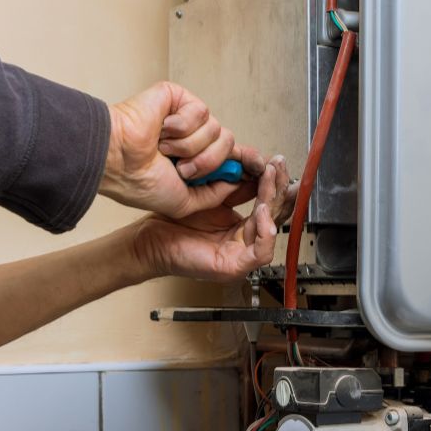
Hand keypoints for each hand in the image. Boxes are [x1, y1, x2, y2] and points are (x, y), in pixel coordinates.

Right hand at [99, 81, 265, 217]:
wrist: (119, 163)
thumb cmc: (140, 182)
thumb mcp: (185, 202)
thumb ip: (214, 195)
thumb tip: (237, 182)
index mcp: (194, 160)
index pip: (230, 155)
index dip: (246, 160)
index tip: (260, 167)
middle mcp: (192, 138)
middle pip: (228, 144)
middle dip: (208, 162)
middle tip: (181, 168)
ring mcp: (186, 117)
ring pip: (217, 130)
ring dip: (190, 147)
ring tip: (165, 149)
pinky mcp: (178, 98)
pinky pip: (201, 112)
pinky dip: (181, 126)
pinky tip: (162, 129)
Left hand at [131, 160, 292, 280]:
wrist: (150, 239)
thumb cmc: (174, 221)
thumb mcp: (211, 196)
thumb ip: (235, 186)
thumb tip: (255, 167)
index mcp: (243, 227)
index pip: (271, 205)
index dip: (276, 184)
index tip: (275, 163)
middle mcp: (246, 242)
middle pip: (276, 216)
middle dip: (279, 188)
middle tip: (277, 166)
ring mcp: (242, 256)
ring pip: (272, 230)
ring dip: (274, 202)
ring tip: (268, 179)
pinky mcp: (234, 267)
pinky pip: (261, 252)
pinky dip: (265, 231)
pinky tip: (260, 210)